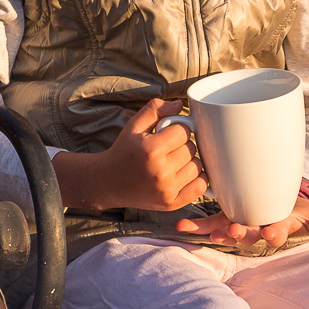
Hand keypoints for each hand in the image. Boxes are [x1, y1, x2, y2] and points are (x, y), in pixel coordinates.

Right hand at [52, 98, 208, 212]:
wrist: (109, 182)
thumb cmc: (124, 151)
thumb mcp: (134, 126)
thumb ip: (155, 109)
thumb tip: (180, 105)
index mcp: (151, 150)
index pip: (183, 131)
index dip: (177, 129)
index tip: (167, 134)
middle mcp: (160, 172)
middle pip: (192, 149)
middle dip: (182, 145)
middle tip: (168, 148)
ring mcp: (167, 190)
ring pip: (198, 166)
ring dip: (189, 161)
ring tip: (173, 161)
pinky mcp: (172, 203)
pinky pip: (200, 187)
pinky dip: (196, 178)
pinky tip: (182, 173)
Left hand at [174, 195, 308, 246]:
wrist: (278, 205)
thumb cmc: (296, 211)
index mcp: (278, 227)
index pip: (278, 232)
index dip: (275, 233)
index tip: (272, 234)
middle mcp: (257, 228)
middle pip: (249, 233)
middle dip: (242, 233)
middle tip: (236, 231)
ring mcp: (239, 224)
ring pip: (227, 229)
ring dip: (215, 230)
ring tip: (201, 230)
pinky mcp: (224, 217)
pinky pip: (208, 222)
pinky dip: (195, 226)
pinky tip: (180, 226)